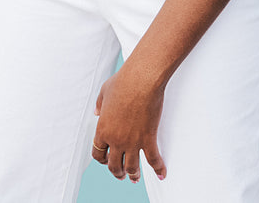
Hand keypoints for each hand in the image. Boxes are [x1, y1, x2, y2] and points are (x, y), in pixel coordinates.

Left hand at [91, 67, 168, 182]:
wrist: (141, 79)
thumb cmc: (124, 82)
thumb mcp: (104, 92)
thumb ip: (99, 104)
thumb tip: (97, 111)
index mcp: (102, 129)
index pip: (98, 153)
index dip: (102, 160)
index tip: (107, 161)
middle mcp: (115, 140)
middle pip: (113, 165)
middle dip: (117, 172)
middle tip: (121, 175)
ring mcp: (132, 141)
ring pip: (131, 167)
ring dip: (133, 175)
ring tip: (135, 178)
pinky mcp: (148, 138)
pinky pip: (153, 160)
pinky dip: (158, 169)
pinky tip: (161, 174)